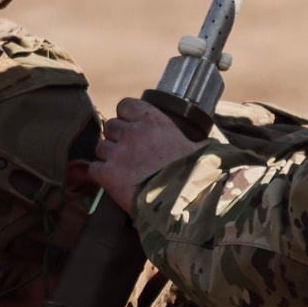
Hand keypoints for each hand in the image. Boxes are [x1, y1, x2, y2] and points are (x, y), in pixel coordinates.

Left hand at [89, 98, 204, 212]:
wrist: (181, 201)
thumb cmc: (195, 174)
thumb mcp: (204, 150)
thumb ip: (202, 143)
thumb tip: (213, 144)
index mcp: (153, 121)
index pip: (126, 105)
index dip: (127, 115)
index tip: (132, 125)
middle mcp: (132, 133)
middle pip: (110, 126)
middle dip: (117, 137)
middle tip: (128, 151)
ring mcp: (117, 154)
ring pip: (101, 147)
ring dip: (109, 156)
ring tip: (121, 168)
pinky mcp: (108, 175)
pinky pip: (94, 168)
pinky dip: (100, 174)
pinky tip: (111, 181)